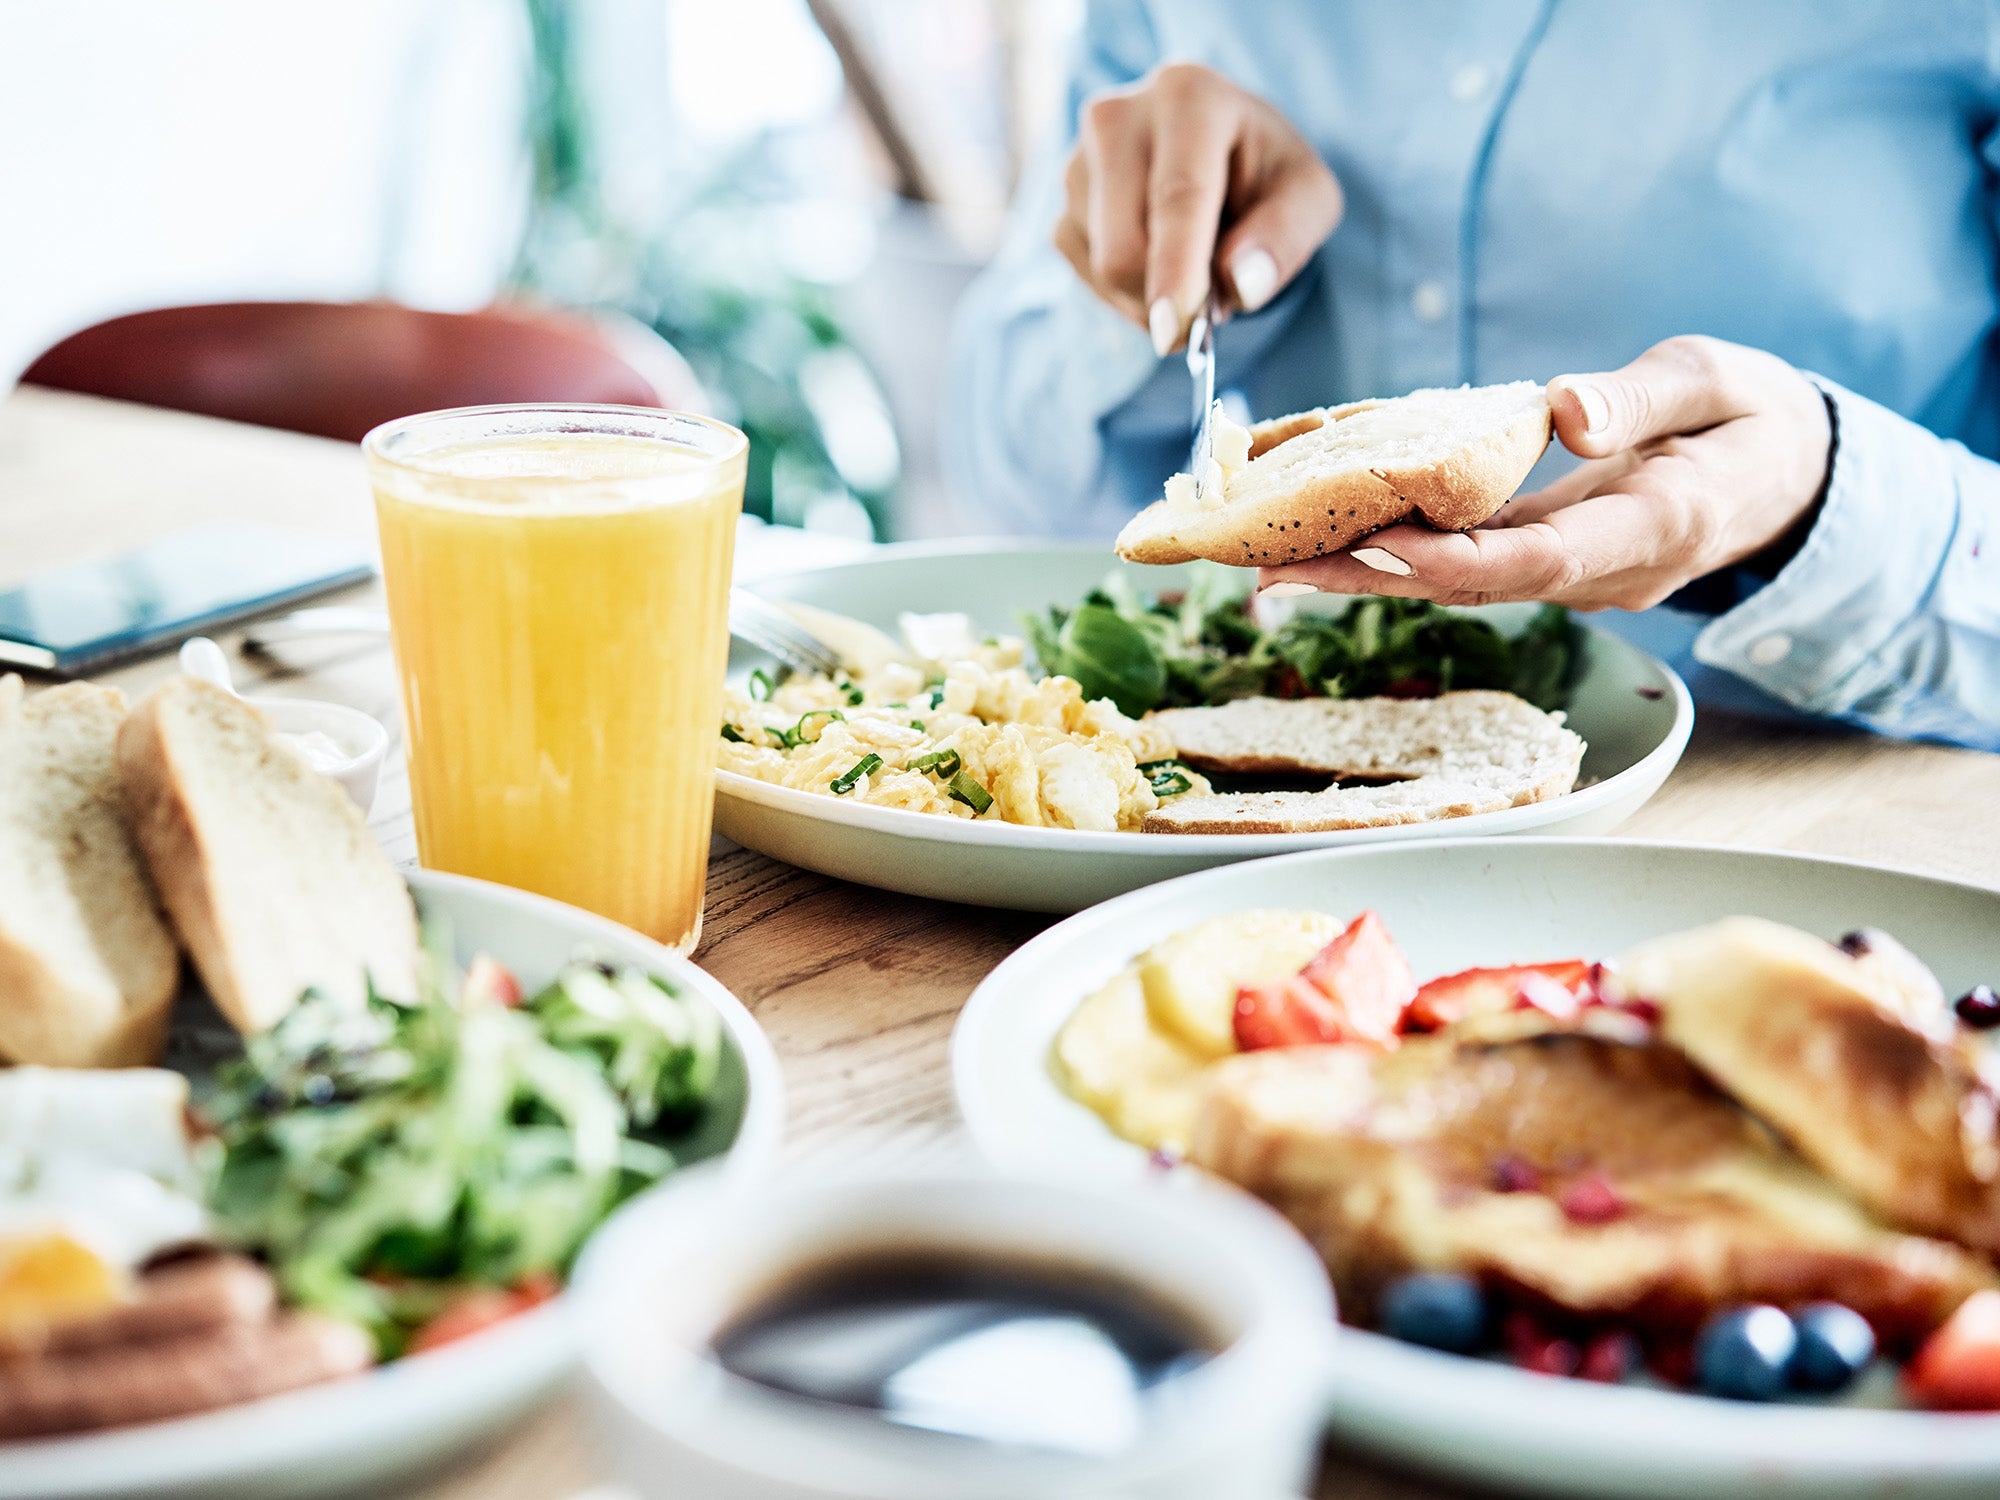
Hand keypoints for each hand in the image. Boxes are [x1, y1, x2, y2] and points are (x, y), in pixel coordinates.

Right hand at [1054, 62, 1342, 353]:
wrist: (1220, 150)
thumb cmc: (1267, 173)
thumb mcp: (1308, 197)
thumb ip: (1285, 236)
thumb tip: (1240, 284)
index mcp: (1188, 96)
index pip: (1177, 197)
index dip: (1176, 270)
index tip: (1174, 330)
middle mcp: (1117, 117)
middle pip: (1124, 246)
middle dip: (1168, 299)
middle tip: (1214, 309)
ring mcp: (1078, 158)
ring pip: (1102, 267)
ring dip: (1152, 295)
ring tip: (1193, 263)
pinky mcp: (1063, 198)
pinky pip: (1085, 273)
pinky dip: (1126, 291)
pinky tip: (1158, 262)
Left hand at [1258, 336, 1833, 611]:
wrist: (1787, 476)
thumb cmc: (1751, 417)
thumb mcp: (1714, 382)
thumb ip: (1642, 399)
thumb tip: (1567, 413)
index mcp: (1656, 526)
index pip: (1541, 560)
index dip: (1452, 561)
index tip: (1374, 546)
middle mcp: (1605, 571)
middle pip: (1474, 584)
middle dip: (1371, 576)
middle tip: (1270, 563)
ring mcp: (1575, 575)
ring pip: (1460, 582)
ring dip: (1365, 570)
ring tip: (1266, 554)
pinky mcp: (1550, 561)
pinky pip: (1467, 562)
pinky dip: (1398, 549)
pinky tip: (1325, 532)